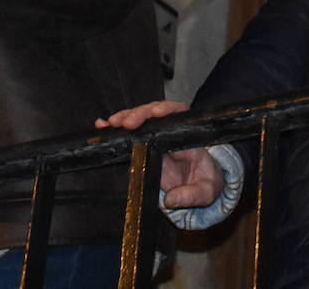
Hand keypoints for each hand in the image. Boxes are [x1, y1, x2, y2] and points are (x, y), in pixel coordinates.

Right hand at [96, 101, 224, 208]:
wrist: (200, 186)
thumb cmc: (205, 184)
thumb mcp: (205, 192)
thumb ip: (191, 196)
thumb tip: (170, 200)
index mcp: (189, 137)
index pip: (179, 114)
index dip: (167, 110)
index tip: (156, 113)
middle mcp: (171, 132)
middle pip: (155, 112)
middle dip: (140, 114)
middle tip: (127, 122)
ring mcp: (156, 137)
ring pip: (140, 118)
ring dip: (125, 117)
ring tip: (112, 123)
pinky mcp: (145, 145)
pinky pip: (131, 133)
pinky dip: (117, 128)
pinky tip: (103, 125)